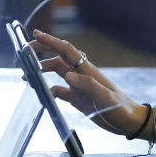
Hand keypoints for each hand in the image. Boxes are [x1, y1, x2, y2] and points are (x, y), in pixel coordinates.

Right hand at [29, 30, 147, 137]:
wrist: (130, 122)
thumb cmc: (121, 109)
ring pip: (58, 72)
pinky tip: (42, 94)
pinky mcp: (79, 99)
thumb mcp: (106, 98)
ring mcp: (79, 86)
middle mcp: (82, 75)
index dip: (51, 41)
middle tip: (26, 49)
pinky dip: (49, 90)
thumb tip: (67, 75)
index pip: (67, 51)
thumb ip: (88, 85)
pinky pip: (60, 91)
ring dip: (43, 71)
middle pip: (59, 57)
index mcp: (88, 71)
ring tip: (27, 76)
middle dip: (43, 50)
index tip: (36, 34)